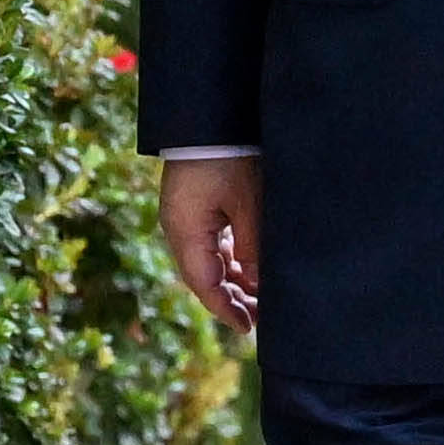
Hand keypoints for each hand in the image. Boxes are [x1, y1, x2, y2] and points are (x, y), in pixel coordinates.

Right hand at [159, 153, 263, 338]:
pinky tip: (252, 271)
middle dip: (233, 299)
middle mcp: (181, 228)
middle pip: (206, 276)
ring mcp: (188, 218)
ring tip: (262, 300)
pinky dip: (233, 261)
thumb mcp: (248, 203)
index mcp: (185, 230)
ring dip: (234, 281)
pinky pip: (214, 244)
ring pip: (211, 261)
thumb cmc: (230, 155)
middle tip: (262, 319)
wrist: (211, 115)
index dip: (225, 310)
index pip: (203, 283)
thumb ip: (252, 247)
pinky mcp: (198, 207)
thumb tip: (257, 286)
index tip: (248, 329)